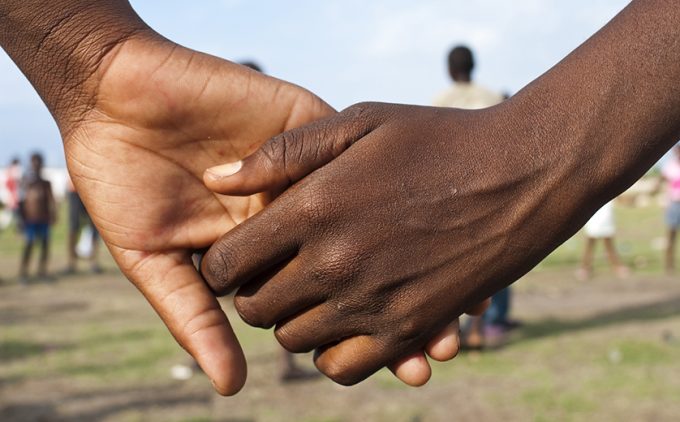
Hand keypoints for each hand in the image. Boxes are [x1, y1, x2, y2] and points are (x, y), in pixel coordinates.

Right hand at [62, 36, 461, 391]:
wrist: (113, 99)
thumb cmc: (121, 183)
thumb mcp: (154, 258)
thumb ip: (194, 316)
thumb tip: (232, 386)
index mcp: (263, 249)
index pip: (322, 295)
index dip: (364, 329)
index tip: (410, 366)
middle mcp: (292, 213)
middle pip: (358, 260)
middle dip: (400, 300)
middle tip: (443, 345)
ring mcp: (302, 170)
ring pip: (368, 210)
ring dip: (407, 249)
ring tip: (454, 297)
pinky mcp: (302, 124)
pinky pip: (350, 151)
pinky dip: (385, 181)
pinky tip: (422, 214)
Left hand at [200, 102, 565, 384]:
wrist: (521, 172)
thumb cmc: (437, 140)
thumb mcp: (359, 122)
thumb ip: (282, 153)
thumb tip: (215, 179)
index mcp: (314, 209)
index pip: (227, 263)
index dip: (222, 263)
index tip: (238, 255)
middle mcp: (335, 263)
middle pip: (255, 309)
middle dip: (255, 292)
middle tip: (278, 273)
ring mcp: (373, 302)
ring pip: (293, 342)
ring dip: (294, 321)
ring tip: (315, 294)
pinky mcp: (410, 329)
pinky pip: (342, 368)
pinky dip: (332, 353)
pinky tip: (345, 322)